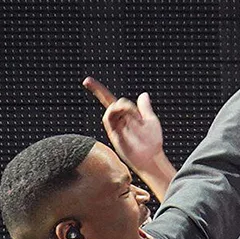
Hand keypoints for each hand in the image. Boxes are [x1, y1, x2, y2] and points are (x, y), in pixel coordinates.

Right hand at [84, 77, 176, 198]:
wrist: (152, 158)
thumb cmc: (153, 142)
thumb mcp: (150, 120)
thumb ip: (144, 107)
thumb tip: (143, 94)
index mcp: (125, 116)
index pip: (110, 100)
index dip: (98, 90)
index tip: (86, 80)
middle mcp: (117, 120)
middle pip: (113, 103)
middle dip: (126, 106)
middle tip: (138, 116)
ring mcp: (114, 127)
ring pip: (110, 109)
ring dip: (122, 108)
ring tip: (133, 117)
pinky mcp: (113, 134)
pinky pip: (108, 119)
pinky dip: (116, 113)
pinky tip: (127, 116)